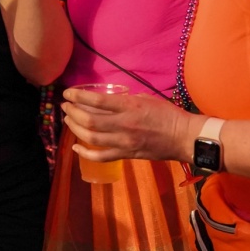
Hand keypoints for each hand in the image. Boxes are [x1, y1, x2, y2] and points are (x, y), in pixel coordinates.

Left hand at [60, 87, 196, 162]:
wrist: (184, 137)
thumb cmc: (168, 115)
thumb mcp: (145, 98)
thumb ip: (124, 100)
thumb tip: (106, 101)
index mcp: (129, 106)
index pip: (96, 101)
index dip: (78, 97)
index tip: (68, 93)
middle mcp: (123, 124)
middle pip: (89, 120)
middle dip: (72, 112)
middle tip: (65, 106)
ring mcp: (124, 142)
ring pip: (91, 138)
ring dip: (75, 129)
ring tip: (68, 121)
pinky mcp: (126, 155)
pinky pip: (101, 157)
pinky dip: (85, 154)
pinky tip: (75, 148)